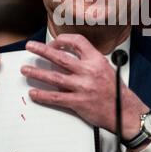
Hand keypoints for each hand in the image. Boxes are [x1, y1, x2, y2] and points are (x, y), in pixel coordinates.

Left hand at [21, 34, 148, 139]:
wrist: (124, 111)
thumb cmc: (115, 90)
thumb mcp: (106, 67)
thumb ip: (89, 61)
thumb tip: (70, 57)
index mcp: (96, 60)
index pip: (77, 41)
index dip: (63, 40)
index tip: (53, 42)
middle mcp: (89, 71)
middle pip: (60, 57)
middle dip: (42, 50)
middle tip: (30, 47)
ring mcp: (83, 87)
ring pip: (54, 77)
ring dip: (37, 72)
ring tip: (25, 69)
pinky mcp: (78, 102)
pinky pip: (56, 97)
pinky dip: (43, 95)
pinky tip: (34, 92)